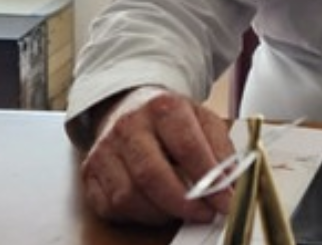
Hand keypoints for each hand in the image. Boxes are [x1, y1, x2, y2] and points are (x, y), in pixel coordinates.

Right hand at [79, 86, 235, 224]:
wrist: (130, 106)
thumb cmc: (170, 118)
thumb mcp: (203, 119)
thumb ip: (221, 149)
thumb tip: (231, 185)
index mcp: (161, 107)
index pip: (187, 148)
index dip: (209, 180)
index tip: (225, 201)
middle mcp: (128, 126)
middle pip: (152, 175)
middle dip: (183, 204)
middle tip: (204, 214)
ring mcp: (104, 150)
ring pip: (129, 196)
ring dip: (161, 213)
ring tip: (181, 210)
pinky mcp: (90, 173)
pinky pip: (112, 207)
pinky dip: (138, 216)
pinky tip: (156, 207)